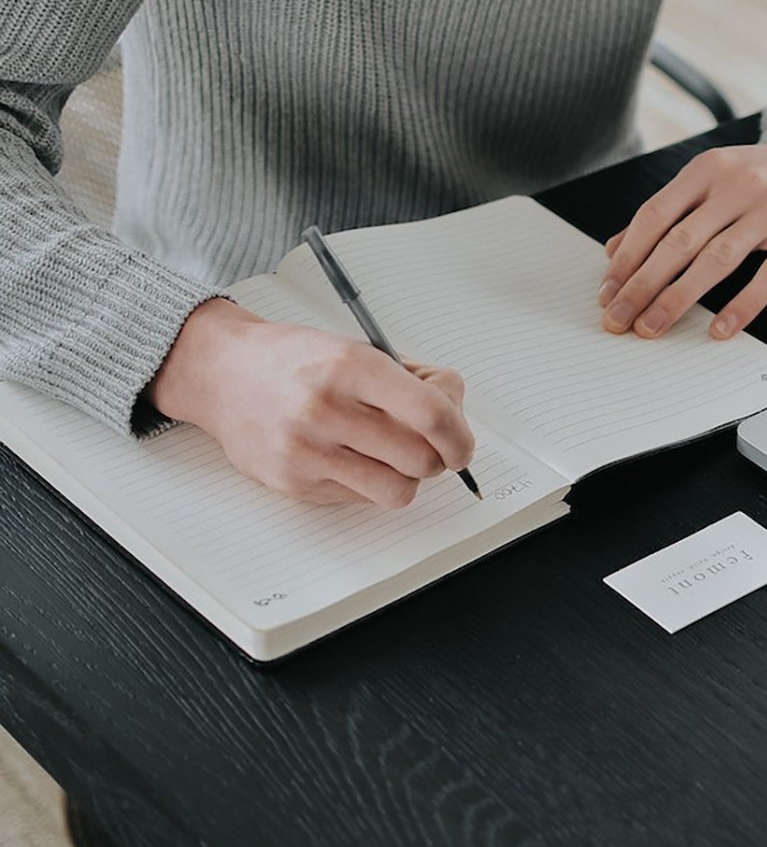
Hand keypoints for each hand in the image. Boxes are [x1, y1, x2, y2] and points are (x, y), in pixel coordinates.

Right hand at [148, 299, 474, 507]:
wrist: (223, 373)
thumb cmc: (296, 360)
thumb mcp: (359, 347)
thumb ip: (413, 379)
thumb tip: (455, 412)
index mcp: (350, 366)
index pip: (430, 414)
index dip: (460, 435)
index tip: (462, 442)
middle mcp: (325, 409)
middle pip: (420, 460)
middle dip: (439, 457)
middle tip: (432, 446)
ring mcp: (306, 451)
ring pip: (396, 491)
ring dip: (407, 478)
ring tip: (394, 455)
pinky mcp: (294, 483)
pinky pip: (361, 500)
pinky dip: (371, 483)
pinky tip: (355, 458)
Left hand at [597, 129, 766, 339]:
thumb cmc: (765, 177)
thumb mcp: (713, 180)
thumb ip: (667, 211)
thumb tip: (616, 250)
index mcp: (707, 170)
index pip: (655, 215)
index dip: (627, 257)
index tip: (607, 292)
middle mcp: (737, 186)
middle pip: (679, 241)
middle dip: (643, 284)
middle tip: (619, 318)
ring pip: (717, 259)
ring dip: (679, 298)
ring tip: (653, 326)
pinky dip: (743, 305)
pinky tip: (720, 330)